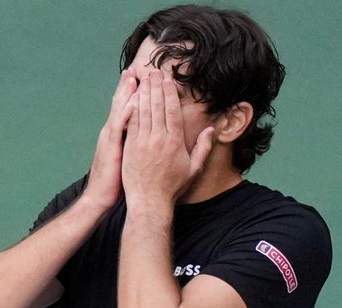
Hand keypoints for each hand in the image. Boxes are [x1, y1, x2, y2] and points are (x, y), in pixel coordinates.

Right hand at [83, 69, 136, 209]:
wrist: (100, 196)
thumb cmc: (116, 180)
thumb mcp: (126, 156)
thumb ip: (132, 141)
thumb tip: (143, 133)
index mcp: (116, 133)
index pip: (125, 108)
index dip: (132, 92)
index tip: (142, 77)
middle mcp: (111, 131)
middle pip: (120, 104)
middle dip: (127, 85)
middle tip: (135, 68)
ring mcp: (109, 138)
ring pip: (118, 111)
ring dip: (125, 93)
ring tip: (133, 77)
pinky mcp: (111, 148)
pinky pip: (119, 128)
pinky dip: (125, 114)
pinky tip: (132, 104)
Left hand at [121, 69, 213, 210]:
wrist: (149, 201)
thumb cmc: (173, 187)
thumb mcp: (194, 168)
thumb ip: (203, 147)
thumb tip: (211, 130)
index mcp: (175, 142)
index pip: (172, 110)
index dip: (170, 92)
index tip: (168, 79)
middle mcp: (159, 139)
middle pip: (157, 106)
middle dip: (156, 86)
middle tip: (154, 71)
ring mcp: (142, 142)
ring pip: (143, 111)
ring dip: (144, 92)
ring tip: (144, 78)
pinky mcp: (130, 147)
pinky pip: (131, 122)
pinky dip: (132, 108)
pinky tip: (131, 97)